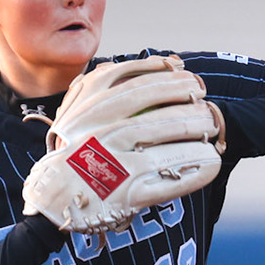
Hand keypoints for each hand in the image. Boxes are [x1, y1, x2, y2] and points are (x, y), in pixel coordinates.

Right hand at [22, 56, 221, 232]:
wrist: (53, 200)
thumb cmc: (71, 153)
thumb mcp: (73, 114)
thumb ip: (98, 88)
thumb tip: (128, 64)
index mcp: (90, 112)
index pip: (137, 84)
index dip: (168, 77)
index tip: (186, 74)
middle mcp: (104, 135)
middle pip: (159, 111)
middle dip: (189, 103)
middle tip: (204, 101)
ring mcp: (118, 166)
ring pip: (168, 141)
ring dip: (196, 130)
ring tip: (210, 127)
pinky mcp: (130, 195)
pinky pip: (171, 181)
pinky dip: (195, 170)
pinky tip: (211, 163)